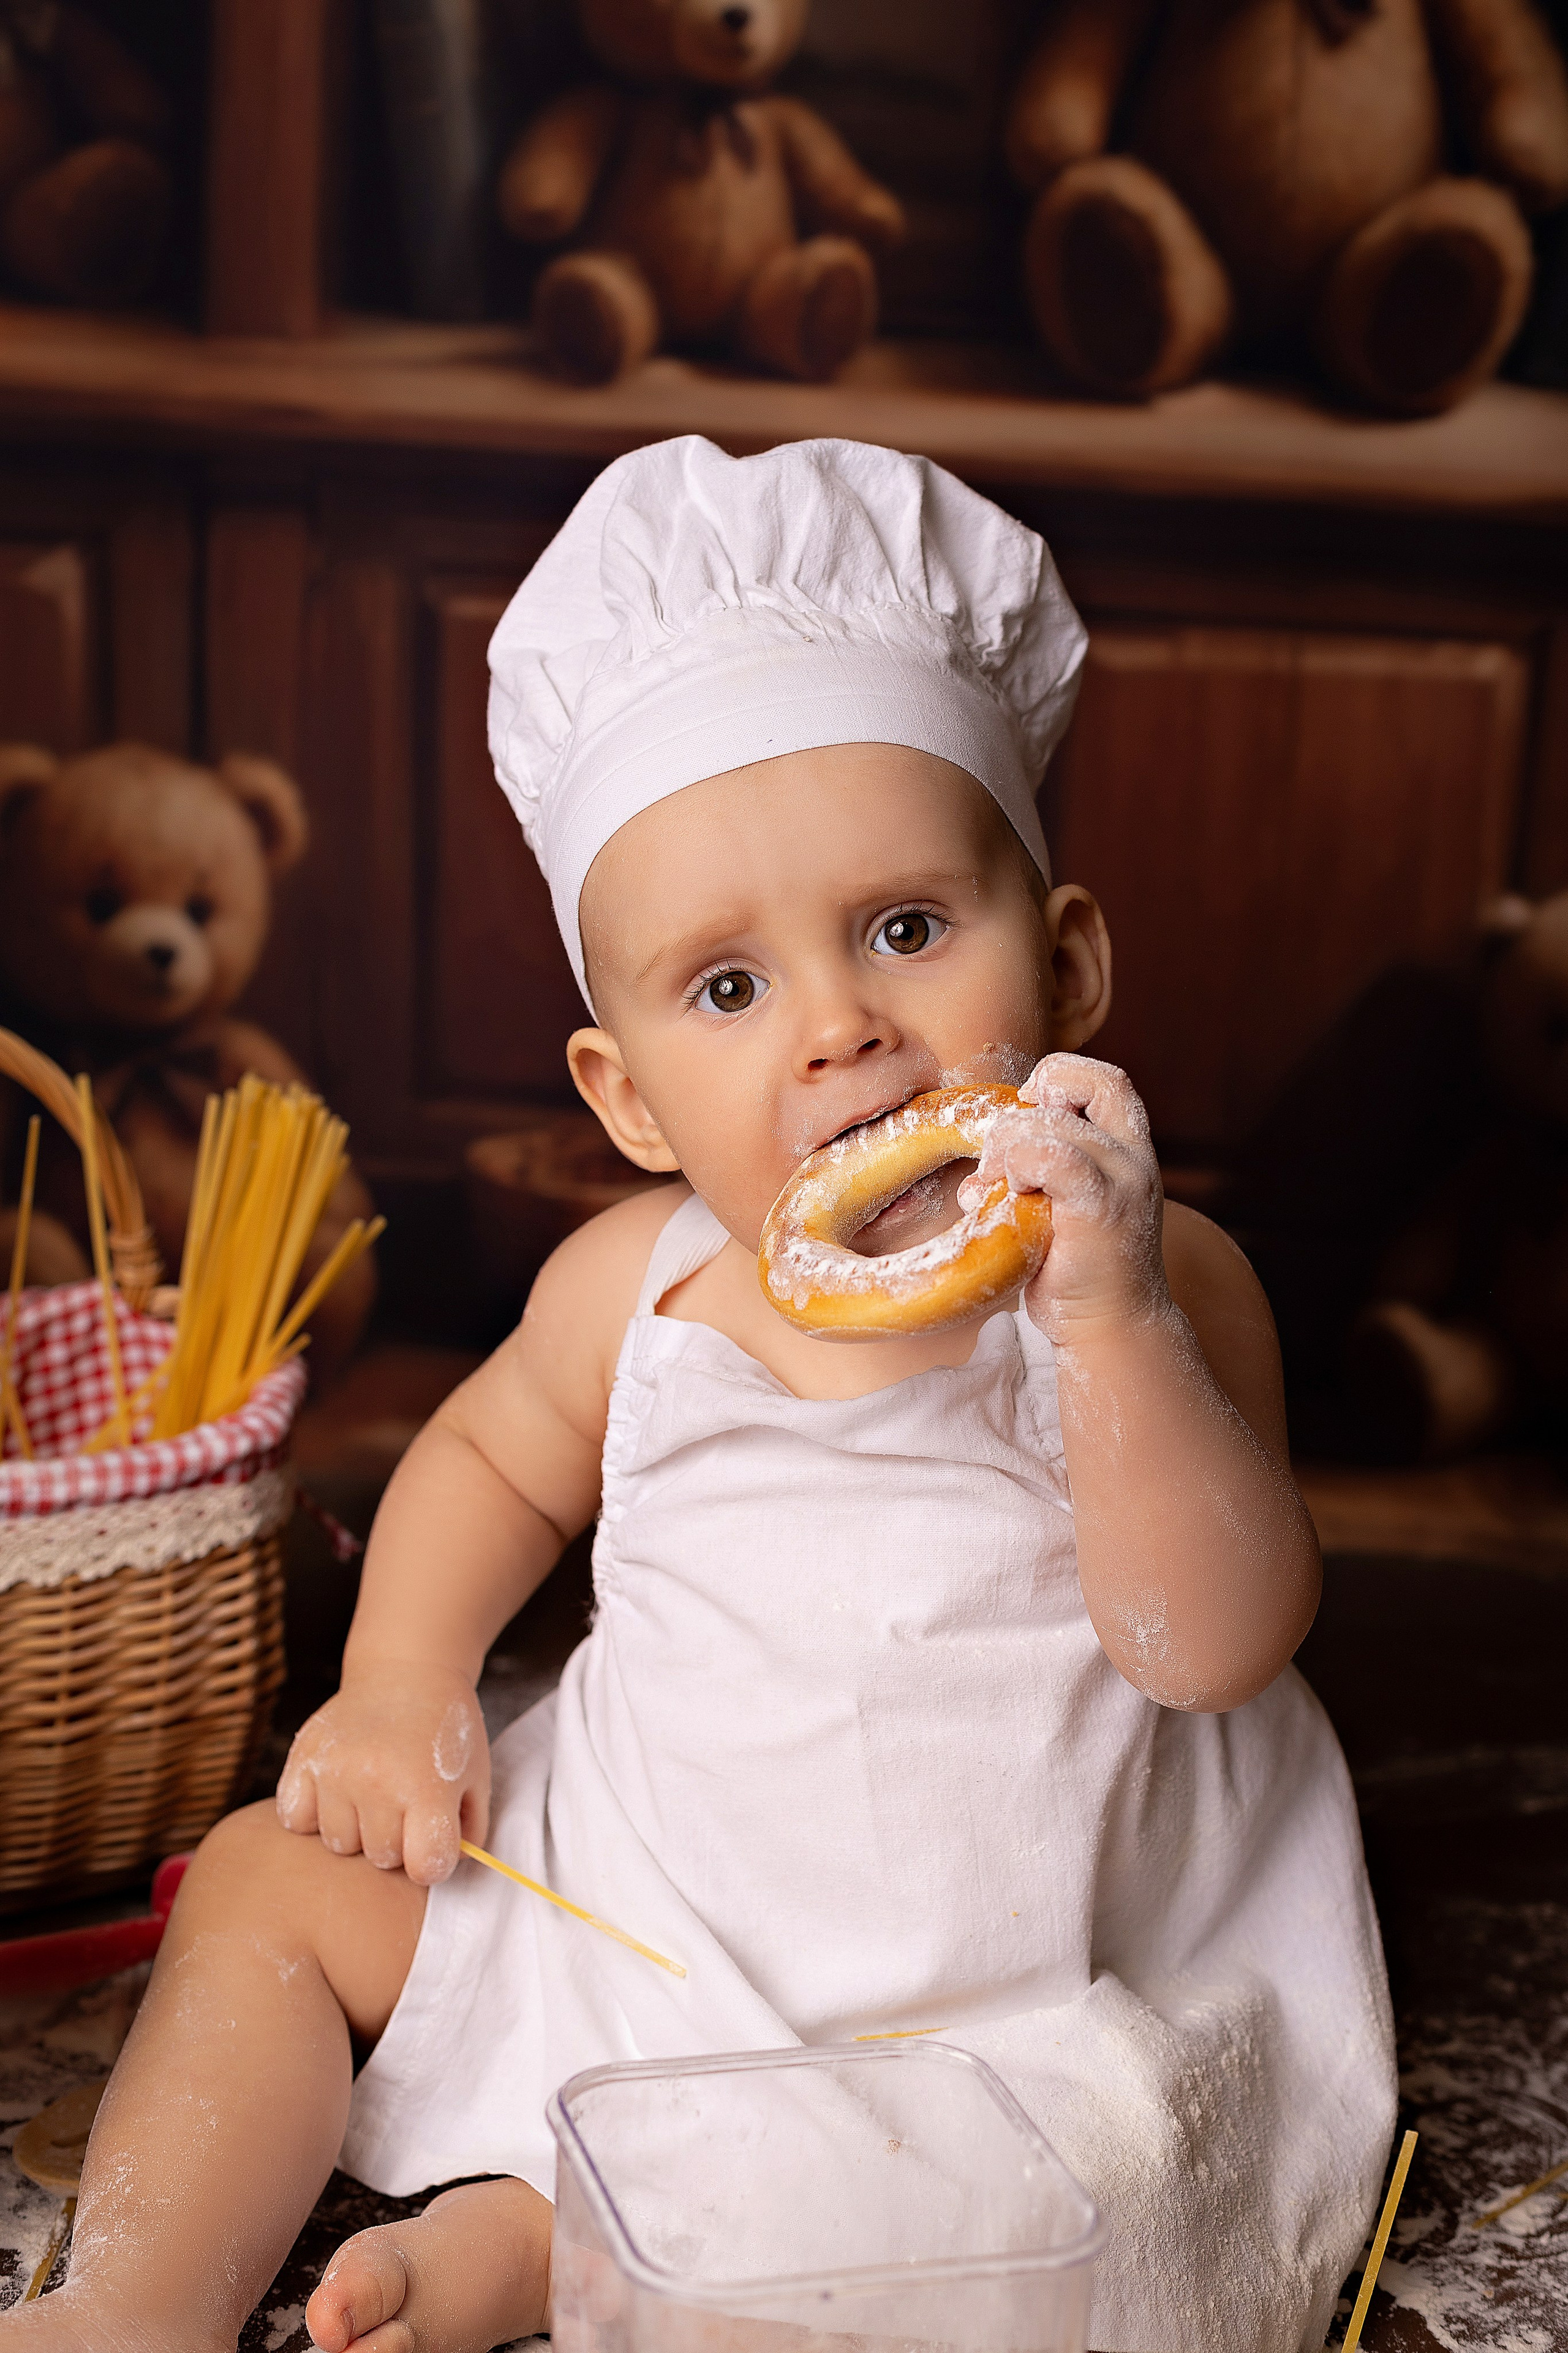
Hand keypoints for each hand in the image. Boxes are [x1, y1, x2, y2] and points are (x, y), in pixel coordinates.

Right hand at [276, 1661, 489, 1885]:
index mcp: (427, 1787)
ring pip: (338, 1844)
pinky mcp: (302, 1759)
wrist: (408, 1673)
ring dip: (357, 1829)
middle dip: (397, 1841)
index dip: (433, 1861)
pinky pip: (297, 1820)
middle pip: (381, 1858)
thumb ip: (469, 1832)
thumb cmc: (446, 1733)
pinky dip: (315, 1814)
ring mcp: (334, 1770)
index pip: (425, 1868)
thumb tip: (445, 1871)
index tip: (434, 1838)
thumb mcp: (476, 1778)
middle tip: (405, 1804)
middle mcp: (377, 1780)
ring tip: (374, 1793)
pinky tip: (339, 1790)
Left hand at [960, 1053, 1168, 1343]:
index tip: (1027, 1121)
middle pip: (1069, 1088)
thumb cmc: (1077, 1270)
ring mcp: (1123, 1179)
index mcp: (1128, 1148)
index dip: (1057, 1079)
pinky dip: (1019, 1167)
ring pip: (1048, 1123)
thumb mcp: (1059, 1207)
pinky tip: (1012, 1199)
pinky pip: (1052, 1157)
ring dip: (1006, 1151)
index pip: (1101, 1078)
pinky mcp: (1102, 1208)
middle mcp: (1133, 1156)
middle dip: (1014, 1121)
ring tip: (999, 1193)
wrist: (1110, 1329)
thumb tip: (974, 1180)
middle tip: (997, 1172)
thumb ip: (1036, 1173)